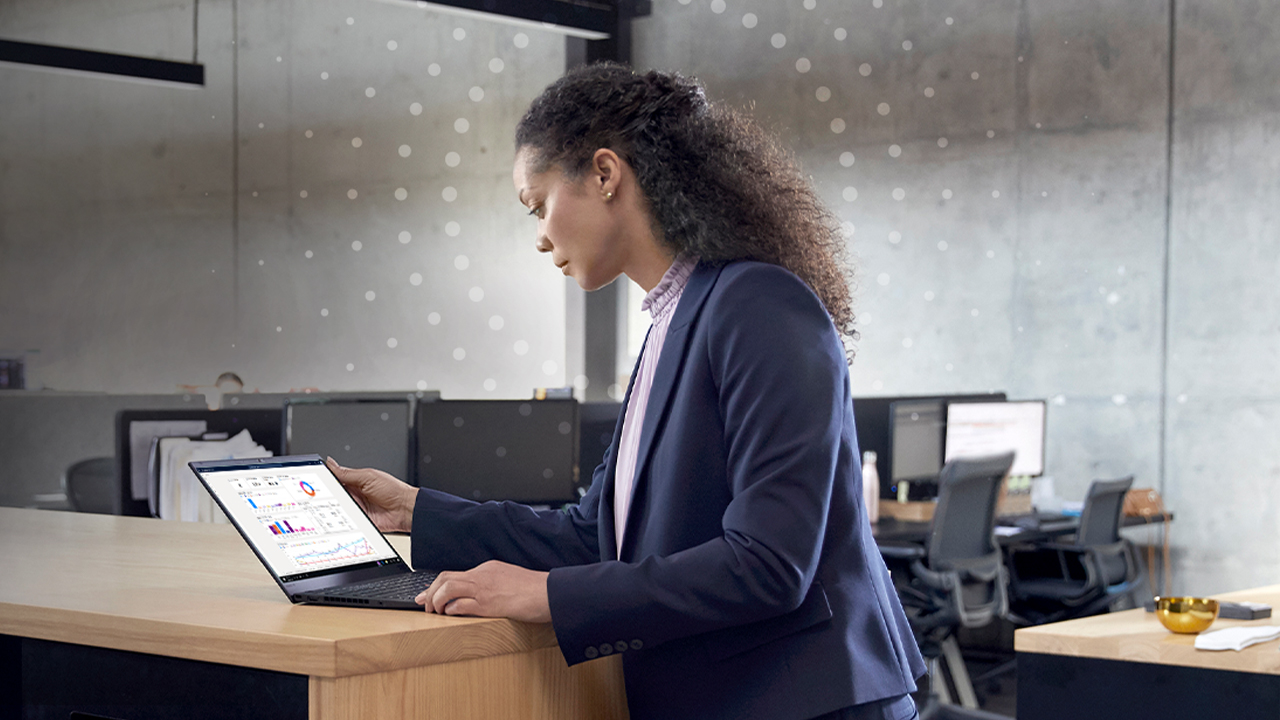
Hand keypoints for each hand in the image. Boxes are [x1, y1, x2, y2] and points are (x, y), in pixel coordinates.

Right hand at [325, 456, 416, 532]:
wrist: (406, 510)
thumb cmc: (393, 490)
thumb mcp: (368, 477)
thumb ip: (347, 473)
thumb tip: (330, 463)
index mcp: (355, 481)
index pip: (334, 479)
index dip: (323, 480)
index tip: (311, 479)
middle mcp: (353, 495)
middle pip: (332, 495)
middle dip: (324, 495)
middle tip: (319, 494)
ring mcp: (355, 509)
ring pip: (335, 510)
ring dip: (332, 509)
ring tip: (333, 504)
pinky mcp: (357, 521)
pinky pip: (344, 523)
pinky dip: (339, 522)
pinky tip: (339, 517)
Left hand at [417, 560, 551, 623]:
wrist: (549, 592)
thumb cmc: (533, 589)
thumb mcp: (509, 579)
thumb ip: (492, 583)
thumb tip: (478, 595)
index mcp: (487, 568)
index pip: (455, 574)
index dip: (437, 585)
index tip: (427, 594)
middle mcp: (482, 575)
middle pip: (445, 578)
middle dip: (429, 591)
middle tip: (423, 604)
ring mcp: (485, 589)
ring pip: (448, 588)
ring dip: (436, 601)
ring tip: (434, 612)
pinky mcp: (489, 605)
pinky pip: (462, 605)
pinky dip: (451, 610)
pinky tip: (449, 615)